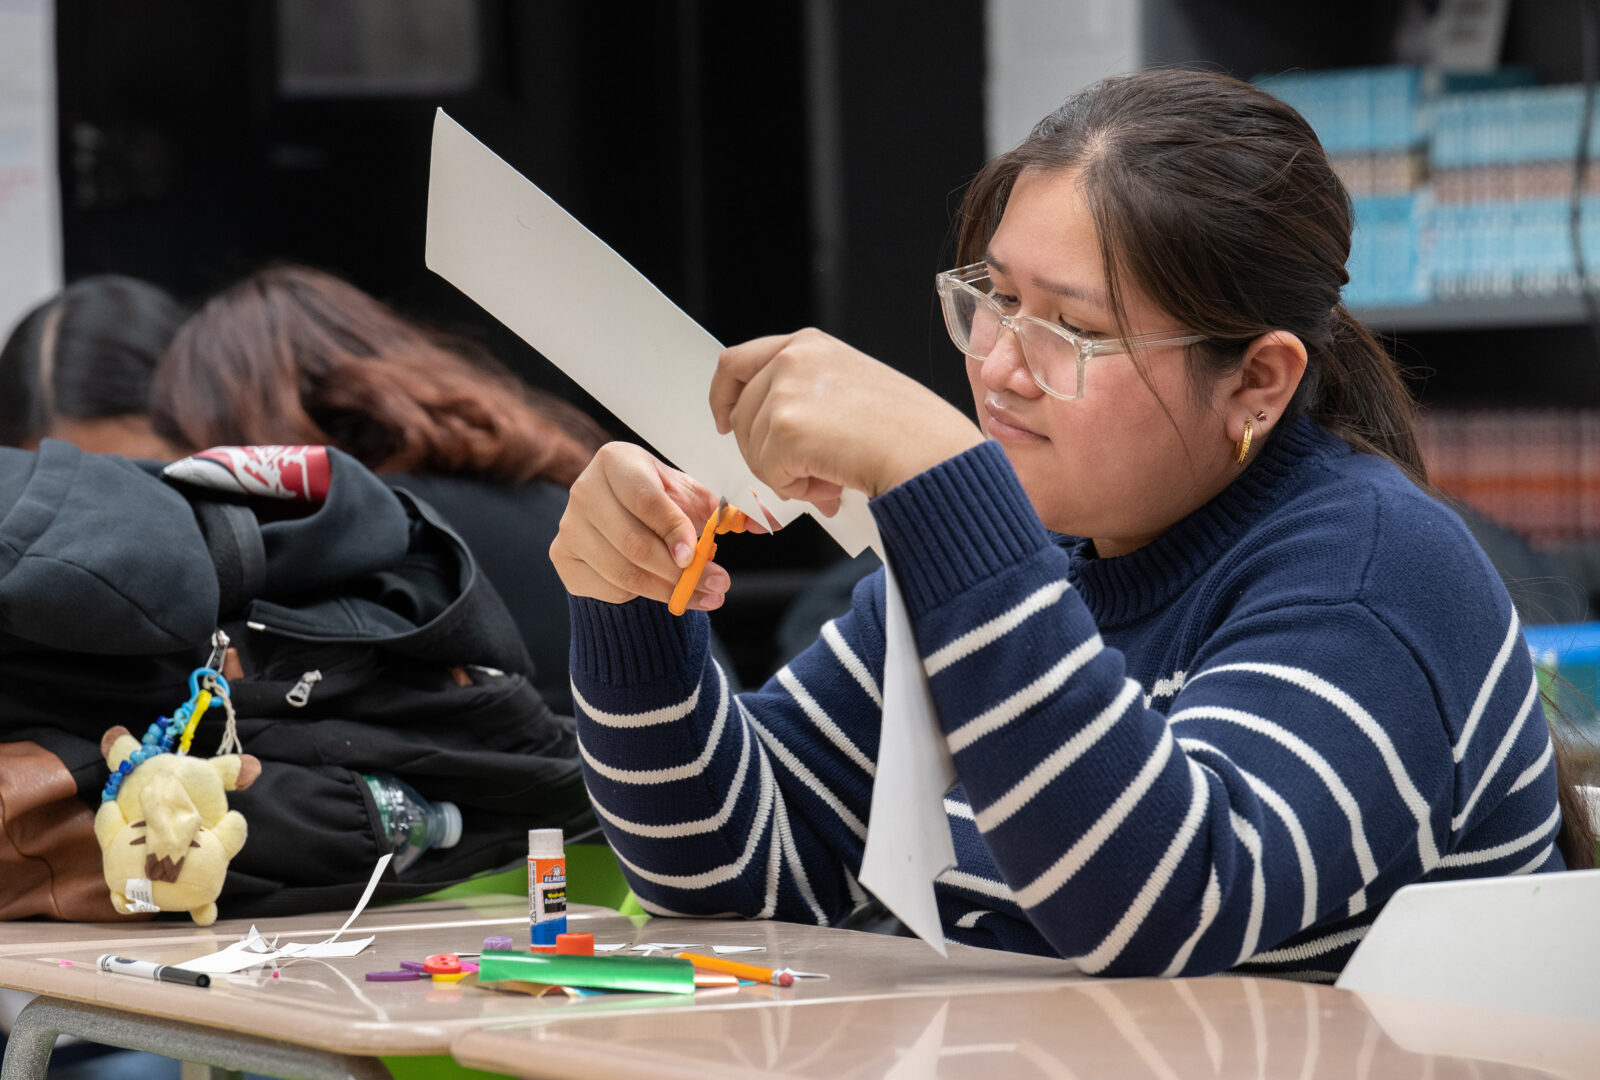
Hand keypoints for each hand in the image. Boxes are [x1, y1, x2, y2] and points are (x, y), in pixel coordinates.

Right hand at [550, 442, 730, 609]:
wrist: (618, 519)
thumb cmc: (658, 503)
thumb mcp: (690, 498)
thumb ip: (721, 509)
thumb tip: (757, 524)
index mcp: (616, 461)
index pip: (645, 500)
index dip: (674, 531)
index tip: (698, 556)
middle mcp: (584, 489)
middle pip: (633, 543)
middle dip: (680, 573)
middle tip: (716, 586)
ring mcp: (569, 526)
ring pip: (622, 572)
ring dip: (667, 591)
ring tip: (703, 596)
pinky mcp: (563, 557)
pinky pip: (607, 588)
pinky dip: (639, 596)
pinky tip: (661, 591)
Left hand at [710, 329, 983, 514]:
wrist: (930, 453)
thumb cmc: (908, 431)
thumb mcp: (850, 389)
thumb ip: (806, 402)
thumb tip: (773, 446)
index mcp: (808, 346)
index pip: (737, 363)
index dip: (724, 396)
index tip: (723, 421)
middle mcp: (792, 359)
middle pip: (740, 416)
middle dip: (765, 454)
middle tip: (809, 475)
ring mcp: (785, 391)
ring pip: (752, 449)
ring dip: (786, 475)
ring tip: (831, 477)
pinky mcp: (784, 428)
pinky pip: (767, 473)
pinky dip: (795, 489)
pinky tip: (829, 482)